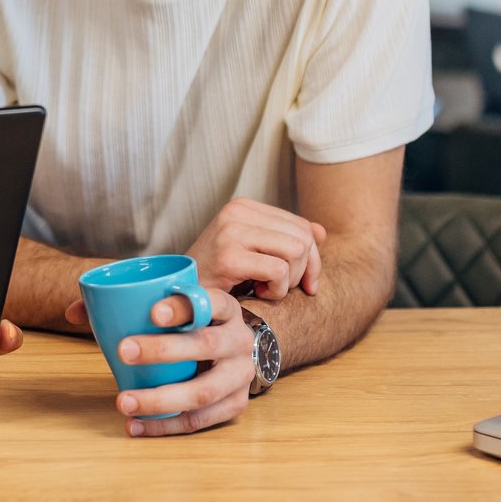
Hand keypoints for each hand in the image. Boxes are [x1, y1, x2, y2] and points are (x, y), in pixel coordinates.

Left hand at [66, 287, 254, 437]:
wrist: (236, 350)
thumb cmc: (193, 324)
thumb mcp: (174, 305)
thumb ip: (125, 303)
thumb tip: (73, 312)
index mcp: (223, 307)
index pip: (207, 301)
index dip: (181, 307)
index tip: (152, 313)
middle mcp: (238, 339)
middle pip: (204, 345)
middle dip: (162, 350)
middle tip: (123, 351)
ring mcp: (240, 375)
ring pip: (202, 390)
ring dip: (160, 399)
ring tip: (123, 401)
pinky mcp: (234, 404)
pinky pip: (199, 420)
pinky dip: (166, 426)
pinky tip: (136, 425)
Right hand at [187, 198, 324, 301]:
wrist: (179, 294)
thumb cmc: (217, 276)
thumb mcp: (253, 251)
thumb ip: (285, 239)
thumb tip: (321, 232)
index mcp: (243, 206)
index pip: (301, 225)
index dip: (311, 258)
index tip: (303, 283)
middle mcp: (237, 212)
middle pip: (303, 237)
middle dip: (302, 270)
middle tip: (279, 287)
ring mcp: (231, 232)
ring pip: (296, 251)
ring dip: (289, 280)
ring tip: (265, 287)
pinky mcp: (229, 257)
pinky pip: (279, 270)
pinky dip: (277, 290)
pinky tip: (257, 293)